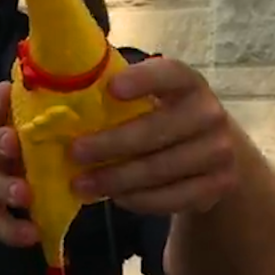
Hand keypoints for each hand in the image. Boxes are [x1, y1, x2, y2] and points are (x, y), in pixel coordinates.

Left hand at [71, 57, 239, 215]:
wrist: (214, 150)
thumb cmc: (162, 117)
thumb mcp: (147, 98)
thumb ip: (114, 93)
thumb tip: (54, 94)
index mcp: (187, 83)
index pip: (170, 74)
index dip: (143, 80)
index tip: (111, 89)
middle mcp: (210, 114)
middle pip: (156, 131)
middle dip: (110, 144)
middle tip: (73, 154)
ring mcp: (219, 151)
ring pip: (159, 169)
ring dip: (115, 179)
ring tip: (81, 185)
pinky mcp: (219, 185)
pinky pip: (172, 198)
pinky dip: (139, 200)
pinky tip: (114, 197)